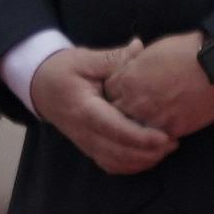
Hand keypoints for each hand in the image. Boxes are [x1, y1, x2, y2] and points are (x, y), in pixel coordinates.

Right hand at [25, 43, 178, 176]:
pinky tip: (148, 157)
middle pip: (116, 152)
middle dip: (147, 153)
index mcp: (83, 108)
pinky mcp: (87, 147)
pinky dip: (130, 166)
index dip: (140, 137)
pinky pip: (109, 164)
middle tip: (174, 143)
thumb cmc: (63, 70)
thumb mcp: (85, 59)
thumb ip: (113, 58)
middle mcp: (82, 131)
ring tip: (165, 150)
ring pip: (114, 162)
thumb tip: (139, 47)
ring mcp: (84, 142)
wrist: (39, 86)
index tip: (165, 137)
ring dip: (141, 161)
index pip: (112, 128)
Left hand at [106, 32, 213, 141]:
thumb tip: (129, 67)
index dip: (116, 95)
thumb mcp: (151, 52)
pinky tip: (161, 137)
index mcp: (127, 81)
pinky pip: (156, 141)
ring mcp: (152, 118)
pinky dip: (157, 140)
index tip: (122, 96)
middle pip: (117, 115)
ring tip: (146, 129)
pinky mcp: (171, 129)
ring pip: (134, 132)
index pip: (108, 94)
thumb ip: (134, 64)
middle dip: (122, 114)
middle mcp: (134, 102)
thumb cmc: (186, 51)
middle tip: (133, 114)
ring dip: (138, 130)